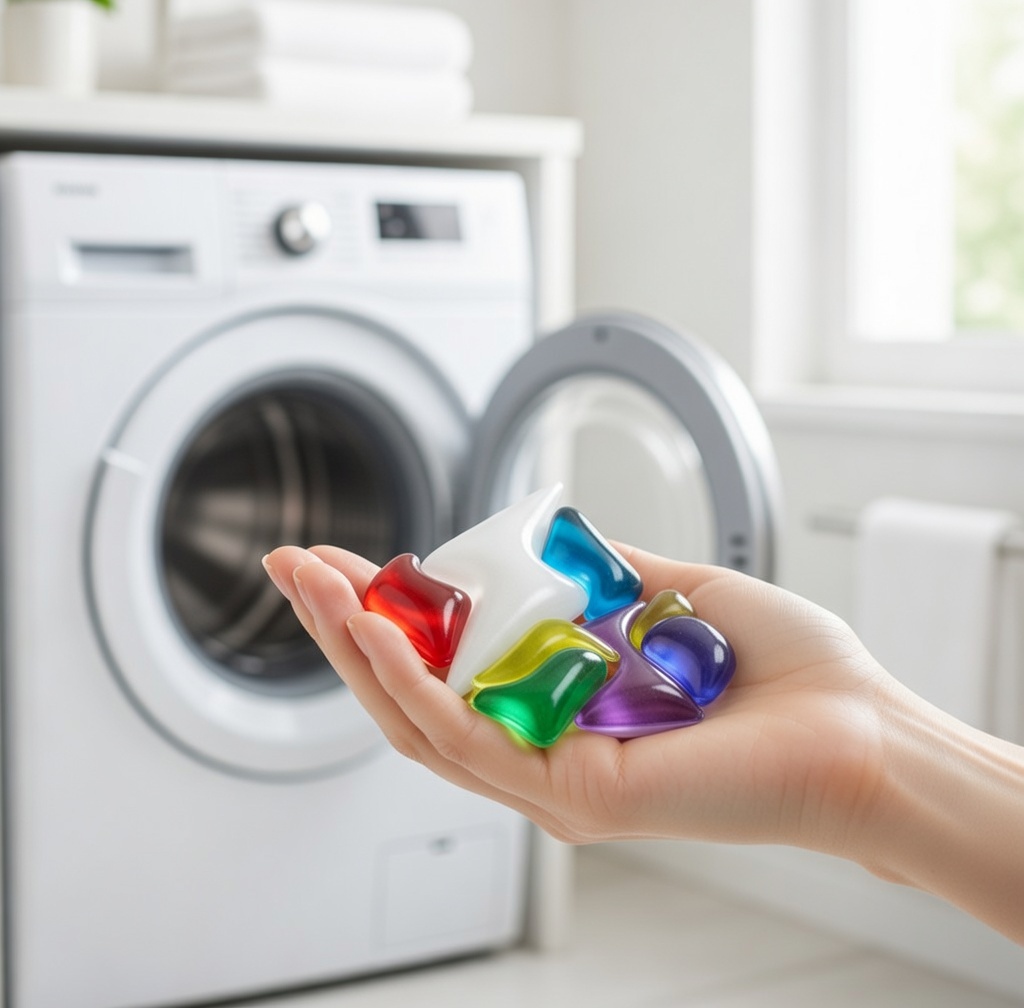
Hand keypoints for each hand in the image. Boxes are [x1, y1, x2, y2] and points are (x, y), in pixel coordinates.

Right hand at [262, 543, 890, 858]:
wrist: (861, 731)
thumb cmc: (782, 673)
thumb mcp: (671, 596)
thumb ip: (599, 576)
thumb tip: (546, 541)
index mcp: (559, 709)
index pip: (447, 668)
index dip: (386, 615)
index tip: (348, 561)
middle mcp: (543, 751)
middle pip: (413, 696)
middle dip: (344, 626)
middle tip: (293, 563)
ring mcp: (551, 781)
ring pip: (419, 720)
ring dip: (355, 646)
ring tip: (311, 581)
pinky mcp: (574, 796)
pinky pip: (468, 736)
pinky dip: (411, 678)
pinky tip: (372, 625)